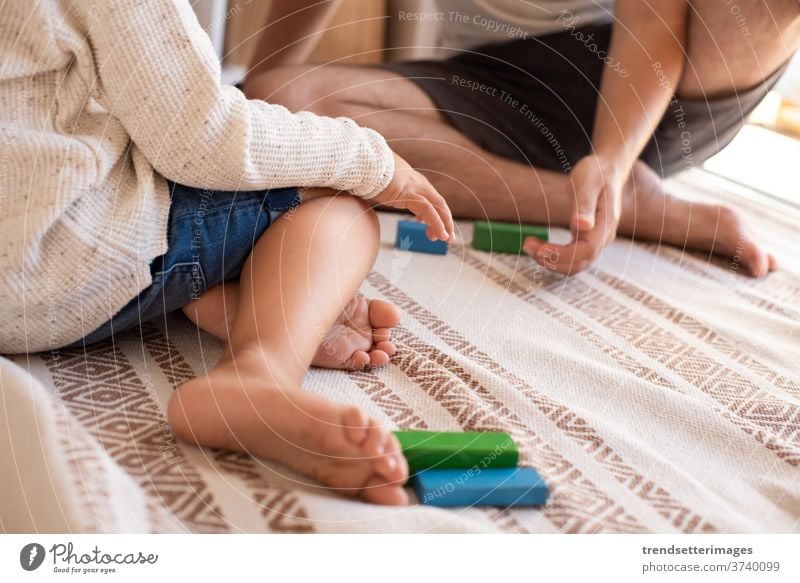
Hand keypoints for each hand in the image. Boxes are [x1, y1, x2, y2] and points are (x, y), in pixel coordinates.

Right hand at [372, 152, 454, 241]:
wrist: (361, 161)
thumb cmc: (367, 171)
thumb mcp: (382, 183)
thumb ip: (388, 191)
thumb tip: (382, 196)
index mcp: (413, 180)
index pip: (430, 198)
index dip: (435, 213)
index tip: (430, 228)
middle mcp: (418, 182)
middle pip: (439, 202)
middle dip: (446, 220)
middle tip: (448, 238)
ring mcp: (415, 186)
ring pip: (438, 206)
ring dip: (444, 224)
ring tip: (447, 240)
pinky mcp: (408, 193)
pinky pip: (427, 211)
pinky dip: (436, 223)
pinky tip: (440, 235)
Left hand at [523, 155, 623, 274]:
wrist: (606, 171)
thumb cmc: (596, 173)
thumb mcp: (588, 182)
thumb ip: (584, 204)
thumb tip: (582, 225)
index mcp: (606, 223)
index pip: (587, 250)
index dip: (563, 254)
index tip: (541, 249)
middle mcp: (603, 237)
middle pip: (580, 263)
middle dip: (553, 261)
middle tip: (528, 246)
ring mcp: (596, 240)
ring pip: (575, 264)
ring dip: (551, 261)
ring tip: (529, 246)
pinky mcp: (586, 240)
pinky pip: (571, 257)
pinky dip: (554, 256)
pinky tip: (538, 246)